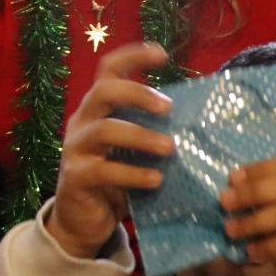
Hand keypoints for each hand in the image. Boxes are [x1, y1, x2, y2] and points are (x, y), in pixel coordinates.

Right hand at [47, 43, 173, 259]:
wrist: (82, 222)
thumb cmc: (115, 180)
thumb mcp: (132, 151)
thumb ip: (151, 132)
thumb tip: (199, 122)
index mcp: (97, 109)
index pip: (109, 70)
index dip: (132, 56)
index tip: (162, 54)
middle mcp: (82, 122)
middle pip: (103, 91)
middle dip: (137, 93)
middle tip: (168, 108)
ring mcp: (75, 149)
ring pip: (104, 130)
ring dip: (140, 136)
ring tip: (169, 148)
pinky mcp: (76, 178)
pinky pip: (103, 171)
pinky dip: (132, 174)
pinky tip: (155, 180)